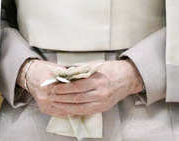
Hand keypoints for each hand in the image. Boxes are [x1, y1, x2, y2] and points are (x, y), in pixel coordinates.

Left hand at [25, 60, 143, 116]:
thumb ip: (79, 71)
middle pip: (77, 98)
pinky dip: (75, 111)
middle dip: (62, 98)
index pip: (76, 86)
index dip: (63, 88)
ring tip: (55, 103)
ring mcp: (102, 102)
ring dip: (66, 106)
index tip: (54, 87)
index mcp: (98, 81)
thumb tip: (63, 73)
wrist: (128, 78)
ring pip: (80, 107)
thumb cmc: (111, 69)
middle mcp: (100, 93)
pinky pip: (87, 111)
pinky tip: (67, 109)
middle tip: (51, 95)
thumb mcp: (95, 66)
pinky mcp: (103, 107)